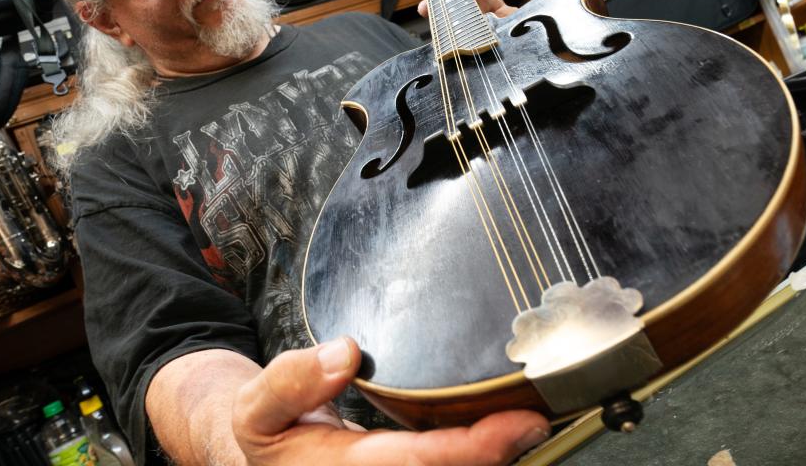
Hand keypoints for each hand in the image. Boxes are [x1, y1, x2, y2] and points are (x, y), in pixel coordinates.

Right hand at [233, 336, 549, 464]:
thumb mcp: (256, 407)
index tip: (524, 422)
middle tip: (549, 418)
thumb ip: (292, 380)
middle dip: (506, 456)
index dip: (478, 448)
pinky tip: (510, 433)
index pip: (423, 464)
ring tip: (539, 421)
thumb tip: (345, 352)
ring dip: (503, 458)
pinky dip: (486, 454)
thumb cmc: (270, 435)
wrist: (267, 463)